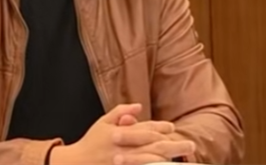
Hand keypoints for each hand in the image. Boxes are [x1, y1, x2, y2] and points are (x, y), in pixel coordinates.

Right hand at [50, 104, 194, 164]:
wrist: (75, 164)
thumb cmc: (91, 142)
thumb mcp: (102, 122)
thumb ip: (120, 112)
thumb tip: (139, 106)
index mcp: (120, 133)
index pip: (145, 129)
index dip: (160, 128)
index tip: (172, 128)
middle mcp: (124, 149)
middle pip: (153, 146)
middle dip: (173, 145)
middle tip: (190, 145)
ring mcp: (124, 163)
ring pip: (150, 162)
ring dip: (168, 160)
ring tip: (183, 159)